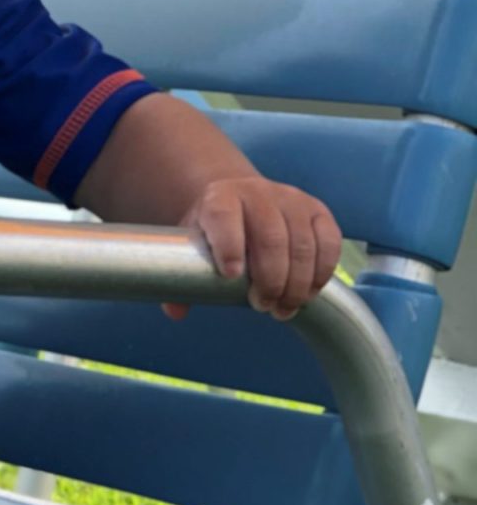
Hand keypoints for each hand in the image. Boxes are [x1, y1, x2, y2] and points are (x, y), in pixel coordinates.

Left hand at [164, 176, 341, 321]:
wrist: (241, 199)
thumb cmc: (215, 231)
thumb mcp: (193, 245)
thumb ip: (180, 277)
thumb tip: (175, 312)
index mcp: (220, 198)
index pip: (224, 218)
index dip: (229, 246)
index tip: (231, 277)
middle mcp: (257, 193)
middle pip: (271, 238)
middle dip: (270, 280)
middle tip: (263, 307)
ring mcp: (292, 199)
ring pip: (302, 245)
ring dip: (296, 284)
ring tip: (284, 309)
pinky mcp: (318, 211)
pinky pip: (329, 243)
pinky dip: (322, 273)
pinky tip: (309, 293)